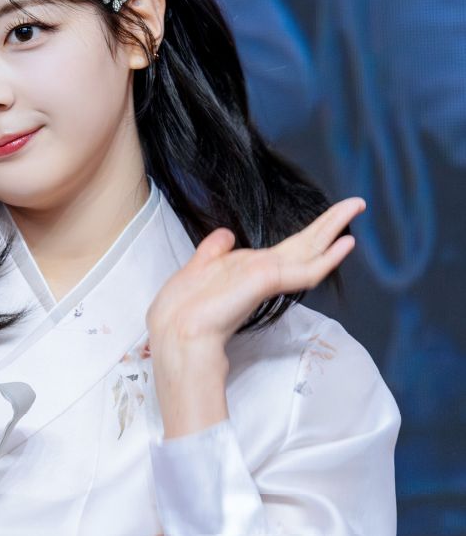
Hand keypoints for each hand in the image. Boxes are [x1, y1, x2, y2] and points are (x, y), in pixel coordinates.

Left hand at [147, 198, 365, 352]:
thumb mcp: (198, 269)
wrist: (178, 332)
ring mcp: (269, 278)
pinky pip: (305, 270)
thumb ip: (215, 251)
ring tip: (356, 207)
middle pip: (306, 244)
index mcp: (252, 270)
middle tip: (356, 203)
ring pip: (309, 250)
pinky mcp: (268, 282)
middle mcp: (265, 273)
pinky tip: (345, 243)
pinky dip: (327, 258)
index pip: (290, 249)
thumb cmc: (184, 310)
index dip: (311, 232)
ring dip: (333, 228)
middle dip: (331, 223)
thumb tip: (226, 234)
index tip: (330, 218)